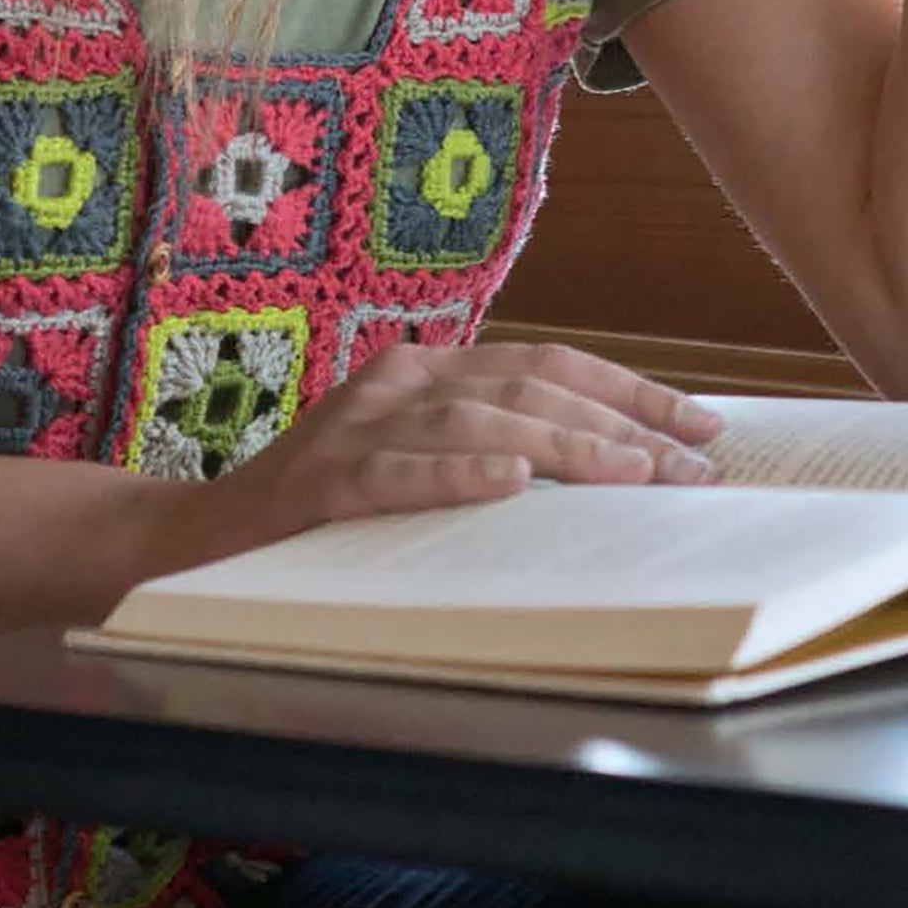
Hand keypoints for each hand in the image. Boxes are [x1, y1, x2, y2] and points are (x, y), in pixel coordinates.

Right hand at [177, 337, 721, 561]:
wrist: (202, 542)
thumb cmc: (327, 515)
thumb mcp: (418, 468)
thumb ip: (493, 456)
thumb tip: (620, 480)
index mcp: (428, 373)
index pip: (548, 365)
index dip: (632, 392)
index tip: (705, 427)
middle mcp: (397, 382)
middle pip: (529, 386)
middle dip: (623, 426)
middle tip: (695, 469)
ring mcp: (356, 426)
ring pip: (480, 420)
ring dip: (567, 446)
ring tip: (636, 474)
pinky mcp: (322, 480)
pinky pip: (402, 472)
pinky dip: (460, 473)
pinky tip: (513, 485)